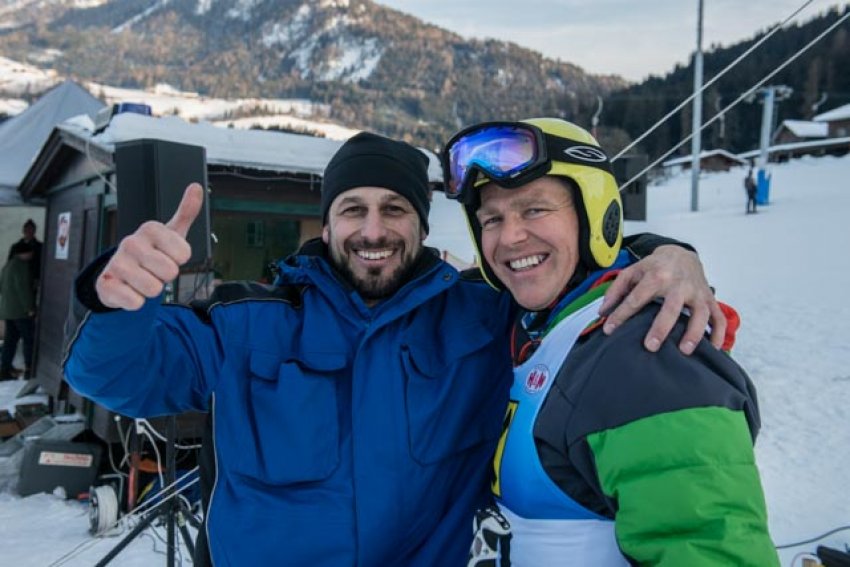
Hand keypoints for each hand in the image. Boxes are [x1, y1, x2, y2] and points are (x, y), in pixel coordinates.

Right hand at [96, 183, 203, 309]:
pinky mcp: (105, 284)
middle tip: (154, 270)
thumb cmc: (152, 253)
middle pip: (170, 272)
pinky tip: (129, 290)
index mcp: (150, 229)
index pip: (184, 254)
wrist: (121, 274)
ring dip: (152, 290)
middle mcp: (131, 242)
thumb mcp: (172, 233)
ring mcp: (116, 263)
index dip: (179, 260)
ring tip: (142, 280)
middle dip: (166, 277)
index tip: (168, 255)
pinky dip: (136, 302)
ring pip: (154, 289)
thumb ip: (186, 212)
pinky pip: (135, 303)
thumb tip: (196, 186)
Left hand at [599, 245, 726, 354]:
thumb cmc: (655, 267)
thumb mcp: (632, 271)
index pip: (637, 298)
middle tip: (650, 347)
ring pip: (700, 313)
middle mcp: (679, 284)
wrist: (682, 254)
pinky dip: (718, 334)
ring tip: (684, 351)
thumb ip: (616, 289)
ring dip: (694, 333)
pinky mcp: (710, 299)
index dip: (621, 314)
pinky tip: (712, 349)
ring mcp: (697, 292)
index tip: (609, 330)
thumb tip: (602, 311)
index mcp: (657, 275)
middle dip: (661, 327)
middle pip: (671, 307)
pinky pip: (719, 318)